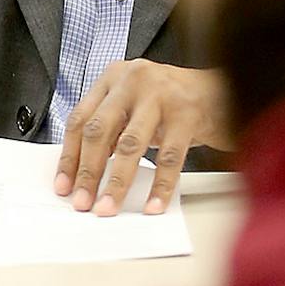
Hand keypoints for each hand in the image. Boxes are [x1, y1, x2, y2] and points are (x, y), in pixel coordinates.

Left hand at [55, 60, 229, 215]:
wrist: (221, 92)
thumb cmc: (171, 104)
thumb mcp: (134, 106)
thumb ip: (111, 127)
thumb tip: (85, 172)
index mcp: (113, 77)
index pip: (81, 118)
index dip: (70, 155)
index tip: (63, 186)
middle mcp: (132, 81)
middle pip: (99, 129)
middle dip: (87, 171)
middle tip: (82, 202)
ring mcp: (160, 96)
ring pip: (130, 144)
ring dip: (116, 182)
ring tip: (108, 208)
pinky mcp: (187, 115)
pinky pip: (169, 158)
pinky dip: (159, 187)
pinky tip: (152, 207)